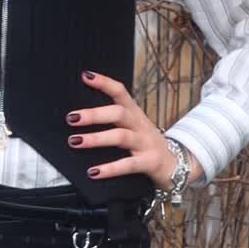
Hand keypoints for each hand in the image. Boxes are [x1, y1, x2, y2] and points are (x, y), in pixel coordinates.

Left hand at [65, 70, 201, 188]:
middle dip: (94, 114)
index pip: (121, 92)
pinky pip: (128, 164)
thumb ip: (114, 120)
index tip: (85, 76)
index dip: (104, 83)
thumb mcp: (133, 127)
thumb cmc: (146, 145)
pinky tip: (93, 172)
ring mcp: (146, 143)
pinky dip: (109, 169)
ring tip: (75, 141)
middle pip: (118, 113)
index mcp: (135, 114)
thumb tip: (80, 117)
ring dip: (96, 139)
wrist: (177, 164)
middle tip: (72, 118)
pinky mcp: (149, 162)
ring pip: (120, 137)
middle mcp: (140, 125)